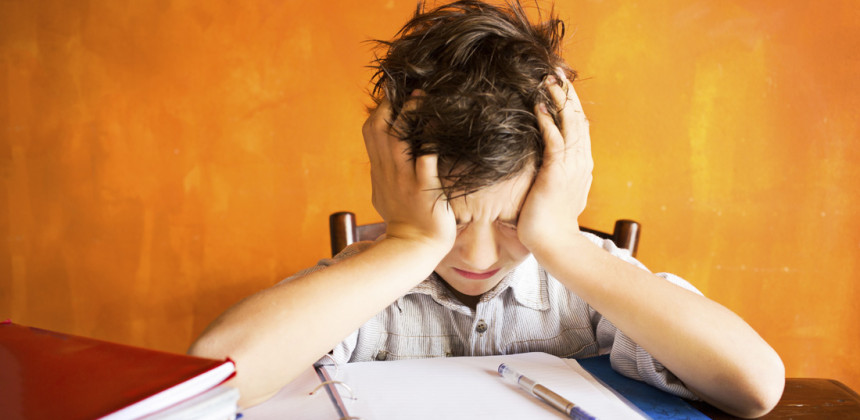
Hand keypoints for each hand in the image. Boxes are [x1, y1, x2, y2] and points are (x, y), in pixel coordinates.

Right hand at [362, 93, 456, 254]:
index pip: (371, 132)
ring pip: (398, 140)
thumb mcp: (383, 194)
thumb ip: (382, 174)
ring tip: (422, 96)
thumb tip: (381, 157)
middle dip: (390, 105)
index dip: (379, 110)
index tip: (392, 94)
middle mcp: (388, 172)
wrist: (413, 247)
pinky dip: (430, 142)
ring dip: (408, 115)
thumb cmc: (403, 221)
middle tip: (407, 87)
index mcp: (379, 171)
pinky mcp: (424, 189)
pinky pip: (426, 160)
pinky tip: (438, 126)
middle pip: (379, 130)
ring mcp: (405, 180)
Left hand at [517, 72, 593, 250]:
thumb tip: (550, 171)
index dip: (572, 107)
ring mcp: (572, 165)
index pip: (579, 129)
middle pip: (577, 119)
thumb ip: (558, 178)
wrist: (554, 243)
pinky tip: (539, 105)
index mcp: (582, 166)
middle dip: (568, 95)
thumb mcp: (559, 194)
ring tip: (549, 80)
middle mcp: (581, 162)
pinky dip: (547, 119)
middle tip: (557, 73)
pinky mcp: (557, 170)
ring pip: (569, 124)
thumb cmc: (550, 223)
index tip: (562, 89)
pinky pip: (553, 138)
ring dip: (558, 100)